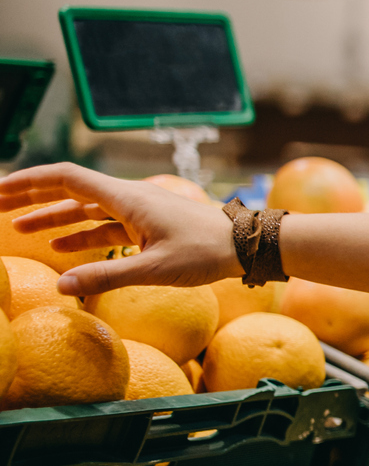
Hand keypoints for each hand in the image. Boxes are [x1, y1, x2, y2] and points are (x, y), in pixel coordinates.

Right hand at [0, 164, 238, 295]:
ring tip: (18, 228)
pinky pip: (106, 225)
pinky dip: (81, 234)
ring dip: (52, 217)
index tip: (0, 190)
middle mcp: (129, 197)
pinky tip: (61, 249)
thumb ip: (106, 277)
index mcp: (127, 198)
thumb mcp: (155, 269)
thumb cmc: (208, 253)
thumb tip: (61, 286)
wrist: (248, 246)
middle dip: (32, 196)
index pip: (66, 178)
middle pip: (70, 189)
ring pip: (86, 208)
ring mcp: (139, 211)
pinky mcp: (149, 226)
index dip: (29, 182)